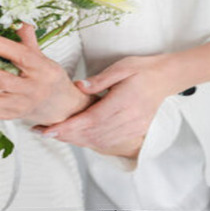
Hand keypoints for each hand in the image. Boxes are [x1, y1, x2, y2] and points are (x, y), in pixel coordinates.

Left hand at [0, 24, 90, 126]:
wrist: (57, 107)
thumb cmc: (46, 76)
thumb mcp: (43, 55)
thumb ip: (27, 38)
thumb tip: (16, 18)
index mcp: (41, 70)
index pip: (21, 56)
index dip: (1, 47)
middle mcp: (28, 90)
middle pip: (0, 81)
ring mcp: (14, 107)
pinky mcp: (1, 117)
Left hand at [33, 55, 172, 158]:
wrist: (165, 78)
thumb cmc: (142, 69)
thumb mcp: (121, 67)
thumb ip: (100, 80)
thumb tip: (79, 87)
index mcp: (124, 102)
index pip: (91, 120)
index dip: (68, 127)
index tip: (49, 130)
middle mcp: (129, 119)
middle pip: (92, 134)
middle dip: (66, 136)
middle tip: (44, 133)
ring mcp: (133, 129)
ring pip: (99, 141)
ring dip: (76, 141)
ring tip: (56, 135)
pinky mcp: (135, 133)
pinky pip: (109, 143)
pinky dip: (91, 143)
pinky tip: (77, 138)